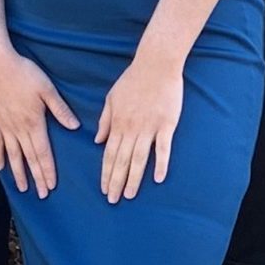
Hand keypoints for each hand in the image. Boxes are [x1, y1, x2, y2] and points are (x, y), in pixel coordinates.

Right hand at [0, 49, 77, 197]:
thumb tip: (75, 126)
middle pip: (29, 158)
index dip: (47, 170)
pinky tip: (1, 168)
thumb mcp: (47, 88)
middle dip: (36, 177)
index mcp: (34, 122)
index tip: (51, 185)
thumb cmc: (24, 73)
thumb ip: (60, 109)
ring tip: (23, 188)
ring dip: (18, 173)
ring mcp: (5, 126)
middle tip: (42, 195)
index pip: (42, 152)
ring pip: (13, 155)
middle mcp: (18, 129)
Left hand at [93, 57, 182, 203]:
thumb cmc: (133, 79)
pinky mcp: (166, 124)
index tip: (104, 188)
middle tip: (113, 200)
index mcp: (117, 123)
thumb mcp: (112, 98)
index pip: (109, 154)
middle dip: (116, 181)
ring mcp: (149, 127)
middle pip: (122, 160)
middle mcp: (131, 128)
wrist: (156, 64)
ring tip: (130, 195)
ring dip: (133, 178)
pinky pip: (163, 148)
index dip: (106, 173)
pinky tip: (158, 179)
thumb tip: (97, 141)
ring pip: (139, 158)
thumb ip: (105, 121)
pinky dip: (161, 164)